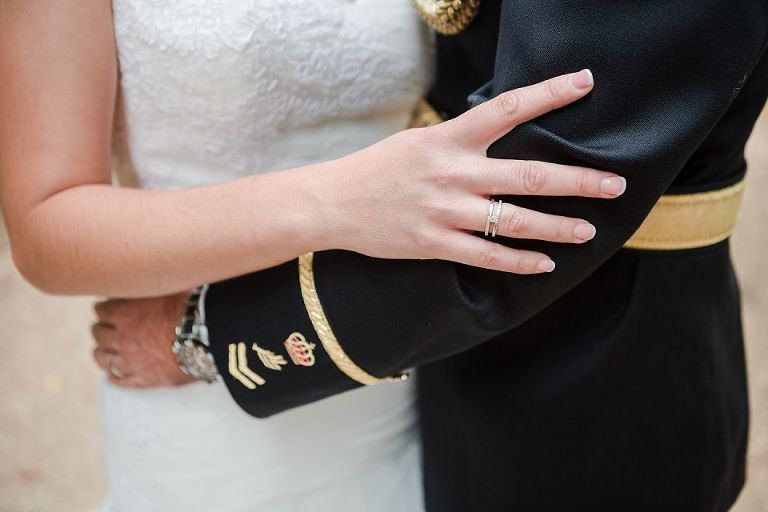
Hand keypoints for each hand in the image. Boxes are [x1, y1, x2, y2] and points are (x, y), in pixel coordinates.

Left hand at [91, 293, 197, 387]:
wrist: (207, 340)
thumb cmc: (192, 309)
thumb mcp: (171, 288)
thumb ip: (155, 285)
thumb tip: (155, 273)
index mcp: (125, 313)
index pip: (102, 310)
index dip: (104, 307)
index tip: (106, 306)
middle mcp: (122, 338)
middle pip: (99, 334)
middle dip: (100, 329)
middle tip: (103, 327)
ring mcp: (131, 361)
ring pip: (104, 359)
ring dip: (101, 353)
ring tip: (102, 351)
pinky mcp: (144, 379)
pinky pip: (121, 381)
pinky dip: (113, 378)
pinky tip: (111, 377)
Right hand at [323, 70, 625, 273]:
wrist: (333, 203)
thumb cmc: (379, 168)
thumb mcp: (419, 139)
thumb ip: (461, 140)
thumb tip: (502, 133)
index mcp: (448, 138)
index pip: (509, 108)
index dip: (550, 93)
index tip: (586, 82)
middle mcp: (453, 173)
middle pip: (529, 175)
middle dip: (578, 181)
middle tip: (615, 184)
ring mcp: (444, 211)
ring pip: (514, 222)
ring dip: (558, 227)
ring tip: (589, 231)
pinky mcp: (433, 244)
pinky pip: (486, 257)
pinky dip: (519, 262)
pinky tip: (544, 263)